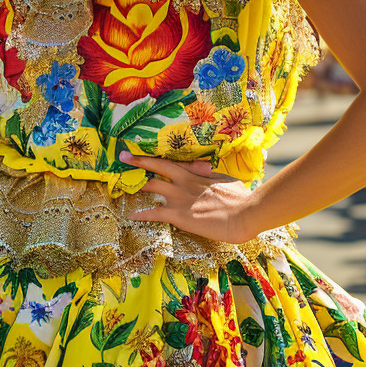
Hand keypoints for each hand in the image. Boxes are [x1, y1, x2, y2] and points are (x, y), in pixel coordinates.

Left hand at [120, 151, 257, 244]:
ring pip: (152, 186)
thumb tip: (206, 171)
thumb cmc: (240, 198)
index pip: (175, 161)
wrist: (242, 214)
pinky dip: (141, 214)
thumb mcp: (226, 180)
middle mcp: (185, 181)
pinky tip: (131, 215)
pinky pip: (154, 213)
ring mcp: (180, 197)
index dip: (161, 157)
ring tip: (123, 183)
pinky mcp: (178, 214)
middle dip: (140, 161)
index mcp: (198, 173)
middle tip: (124, 156)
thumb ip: (212, 176)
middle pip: (158, 166)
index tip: (149, 151)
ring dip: (137, 184)